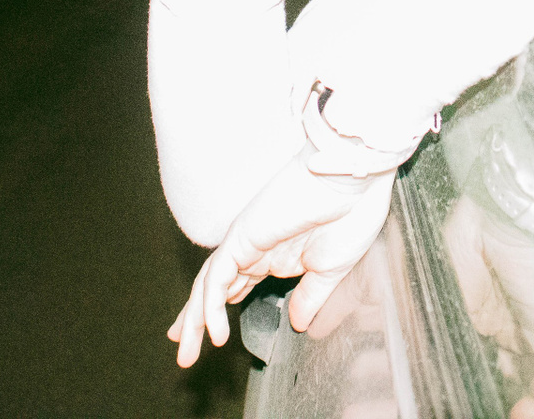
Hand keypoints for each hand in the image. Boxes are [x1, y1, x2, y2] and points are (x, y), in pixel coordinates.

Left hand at [167, 153, 393, 366]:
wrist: (350, 180)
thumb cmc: (350, 214)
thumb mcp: (331, 270)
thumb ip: (310, 296)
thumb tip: (298, 322)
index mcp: (275, 255)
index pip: (236, 286)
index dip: (220, 310)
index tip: (212, 335)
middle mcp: (254, 248)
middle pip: (214, 288)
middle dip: (196, 319)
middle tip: (183, 350)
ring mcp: (244, 242)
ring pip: (208, 285)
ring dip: (195, 320)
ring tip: (187, 353)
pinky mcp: (241, 237)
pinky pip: (217, 277)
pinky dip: (212, 306)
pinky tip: (214, 331)